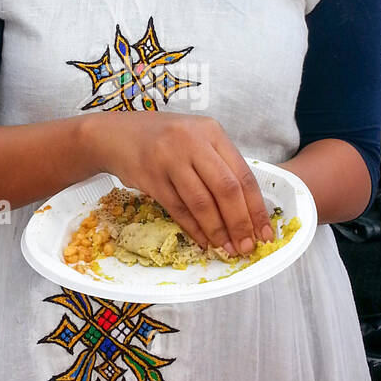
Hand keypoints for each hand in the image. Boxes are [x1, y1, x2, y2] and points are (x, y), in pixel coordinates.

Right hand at [86, 110, 274, 256]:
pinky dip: (193, 228)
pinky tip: (204, 241)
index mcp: (212, 132)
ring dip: (217, 230)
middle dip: (240, 223)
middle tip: (246, 246)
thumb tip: (247, 209)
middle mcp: (192, 142)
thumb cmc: (163, 140)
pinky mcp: (151, 177)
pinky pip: (178, 208)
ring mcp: (170, 158)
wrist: (115, 135)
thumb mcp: (196, 139)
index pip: (242, 174)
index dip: (256, 207)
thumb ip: (219, 165)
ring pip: (202, 202)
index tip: (264, 232)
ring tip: (227, 249)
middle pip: (226, 189)